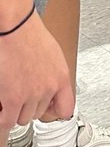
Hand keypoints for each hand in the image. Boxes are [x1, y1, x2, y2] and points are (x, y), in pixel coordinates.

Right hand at [0, 9, 73, 133]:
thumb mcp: (52, 54)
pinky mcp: (13, 98)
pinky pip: (7, 121)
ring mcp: (31, 94)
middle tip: (22, 93)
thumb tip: (49, 85)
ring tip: (12, 94)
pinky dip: (3, 117)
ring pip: (23, 118)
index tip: (49, 111)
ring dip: (15, 110)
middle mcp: (49, 87)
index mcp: (61, 76)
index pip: (67, 108)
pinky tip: (3, 107)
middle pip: (39, 113)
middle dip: (29, 106)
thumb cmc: (30, 34)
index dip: (55, 111)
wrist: (16, 26)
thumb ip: (53, 73)